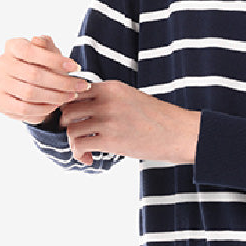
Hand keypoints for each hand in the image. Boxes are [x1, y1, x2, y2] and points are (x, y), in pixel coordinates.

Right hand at [0, 35, 90, 124]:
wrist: (28, 85)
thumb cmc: (42, 65)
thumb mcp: (48, 53)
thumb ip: (46, 47)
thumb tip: (40, 40)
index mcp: (12, 46)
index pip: (31, 51)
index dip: (54, 60)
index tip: (75, 67)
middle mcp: (0, 63)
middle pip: (33, 74)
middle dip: (62, 82)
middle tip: (81, 86)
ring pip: (30, 93)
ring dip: (55, 97)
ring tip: (71, 96)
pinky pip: (24, 109)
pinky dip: (43, 108)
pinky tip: (56, 105)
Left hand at [59, 80, 200, 166]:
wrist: (178, 133)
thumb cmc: (156, 118)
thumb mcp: (130, 98)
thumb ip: (107, 99)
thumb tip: (82, 109)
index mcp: (111, 87)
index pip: (75, 92)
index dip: (69, 106)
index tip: (75, 118)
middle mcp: (107, 100)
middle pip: (68, 110)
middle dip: (67, 125)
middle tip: (77, 135)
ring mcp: (108, 119)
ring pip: (70, 129)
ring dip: (72, 142)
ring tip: (84, 149)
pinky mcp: (111, 139)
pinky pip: (79, 145)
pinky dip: (79, 154)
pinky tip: (89, 158)